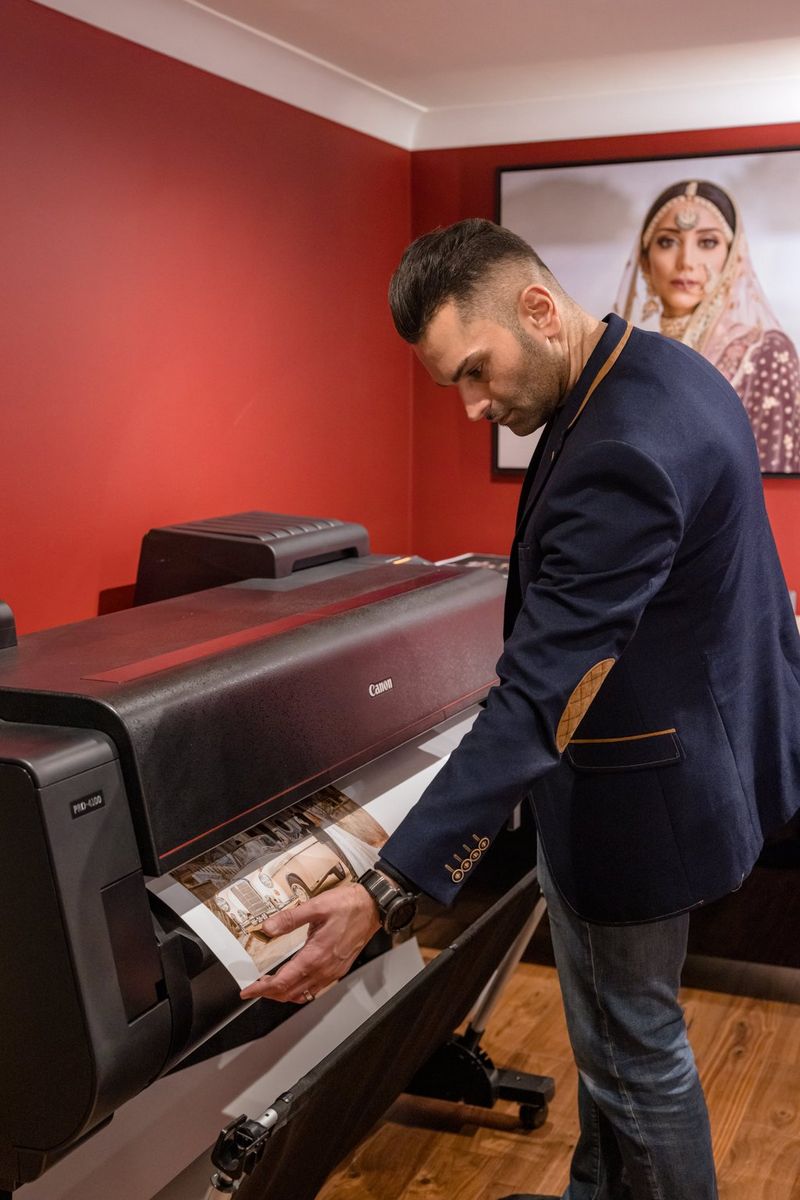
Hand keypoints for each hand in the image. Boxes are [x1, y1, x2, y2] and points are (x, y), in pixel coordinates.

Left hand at [239, 883, 379, 1004]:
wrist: (373, 907)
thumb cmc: (348, 905)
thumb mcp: (316, 906)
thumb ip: (290, 919)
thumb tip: (268, 928)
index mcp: (315, 955)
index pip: (283, 981)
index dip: (262, 989)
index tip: (248, 990)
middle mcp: (324, 968)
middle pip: (290, 993)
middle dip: (269, 994)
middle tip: (255, 988)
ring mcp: (333, 971)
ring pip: (303, 994)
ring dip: (284, 994)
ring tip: (271, 987)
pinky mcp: (339, 969)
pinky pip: (316, 989)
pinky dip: (300, 991)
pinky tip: (295, 982)